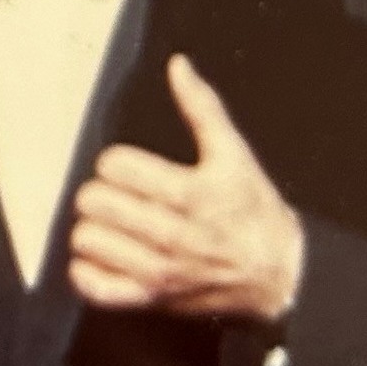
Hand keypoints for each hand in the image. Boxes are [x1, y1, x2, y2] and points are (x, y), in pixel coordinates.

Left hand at [69, 54, 305, 321]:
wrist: (279, 277)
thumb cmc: (253, 213)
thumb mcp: (235, 155)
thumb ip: (202, 108)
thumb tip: (178, 66)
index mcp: (193, 194)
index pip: (116, 167)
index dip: (115, 162)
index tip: (126, 167)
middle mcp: (174, 235)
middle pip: (95, 202)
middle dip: (100, 192)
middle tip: (116, 194)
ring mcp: (160, 271)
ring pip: (88, 241)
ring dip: (92, 228)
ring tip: (110, 223)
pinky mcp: (151, 299)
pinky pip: (96, 288)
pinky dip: (88, 271)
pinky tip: (103, 255)